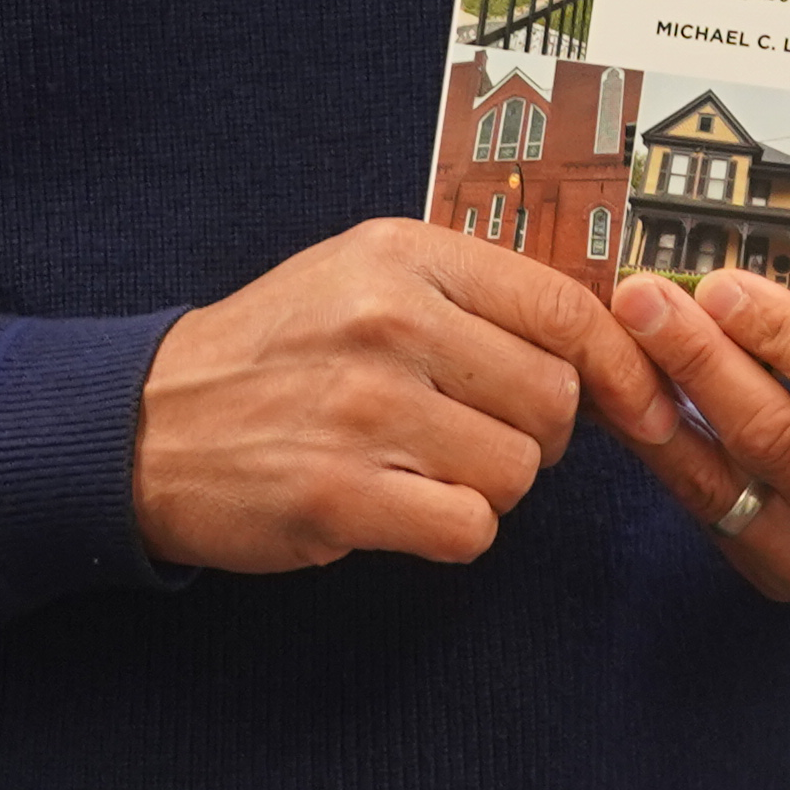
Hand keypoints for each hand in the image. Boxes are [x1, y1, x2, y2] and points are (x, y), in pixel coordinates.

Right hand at [131, 220, 693, 573]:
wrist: (145, 422)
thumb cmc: (274, 352)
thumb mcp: (363, 277)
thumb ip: (471, 293)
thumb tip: (608, 334)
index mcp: (404, 256)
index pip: (565, 307)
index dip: (623, 365)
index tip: (644, 403)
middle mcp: (390, 321)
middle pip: (555, 399)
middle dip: (539, 435)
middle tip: (476, 435)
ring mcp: (365, 408)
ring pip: (518, 472)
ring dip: (489, 487)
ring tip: (423, 468)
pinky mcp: (341, 493)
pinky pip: (470, 530)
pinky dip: (452, 532)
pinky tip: (403, 509)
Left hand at [607, 268, 789, 616]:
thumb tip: (768, 284)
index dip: (781, 335)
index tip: (723, 284)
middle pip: (775, 436)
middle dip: (699, 359)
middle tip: (643, 299)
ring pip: (727, 482)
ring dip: (664, 405)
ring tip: (623, 341)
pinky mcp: (787, 584)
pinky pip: (711, 511)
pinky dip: (668, 451)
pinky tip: (635, 401)